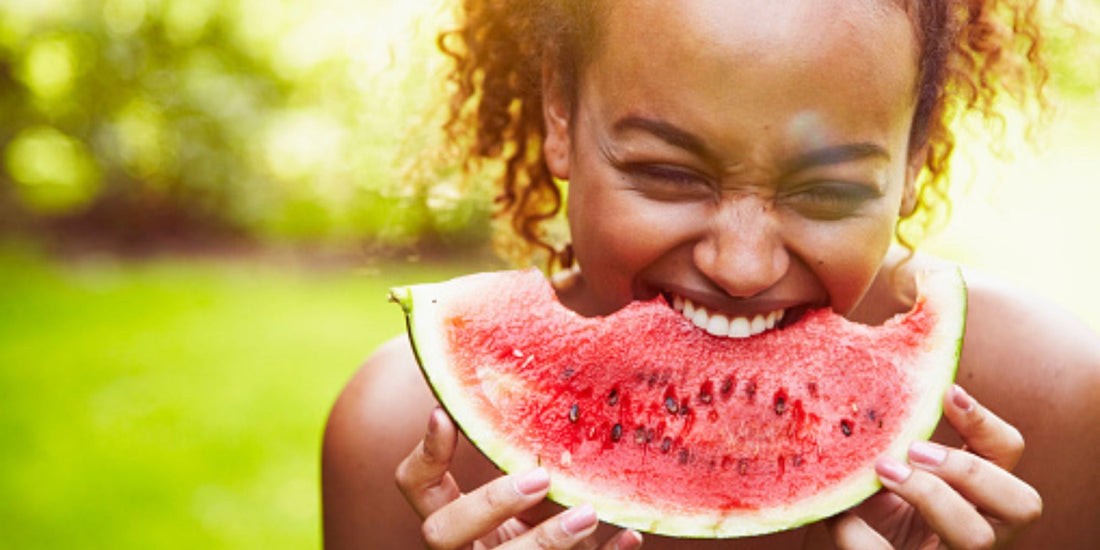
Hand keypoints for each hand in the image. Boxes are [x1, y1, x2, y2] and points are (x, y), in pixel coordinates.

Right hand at [395, 407, 643, 549]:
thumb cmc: (540, 522)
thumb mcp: (523, 491)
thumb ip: (520, 460)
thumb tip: (545, 385)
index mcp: (453, 520)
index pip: (415, 487)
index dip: (425, 454)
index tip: (445, 412)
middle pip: (442, 533)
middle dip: (489, 504)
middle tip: (539, 477)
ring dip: (550, 539)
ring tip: (589, 512)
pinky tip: (629, 535)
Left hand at [811, 384, 1041, 549]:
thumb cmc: (872, 519)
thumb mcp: (875, 480)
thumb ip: (877, 450)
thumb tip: (856, 412)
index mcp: (977, 495)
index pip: (1008, 454)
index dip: (985, 423)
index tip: (949, 392)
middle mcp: (982, 530)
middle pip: (1021, 502)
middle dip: (968, 470)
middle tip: (914, 449)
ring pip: (980, 538)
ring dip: (931, 498)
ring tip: (886, 475)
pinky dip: (865, 538)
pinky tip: (844, 519)